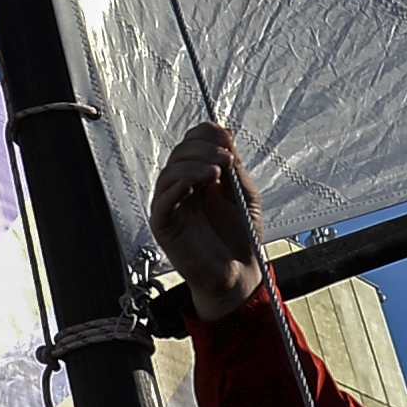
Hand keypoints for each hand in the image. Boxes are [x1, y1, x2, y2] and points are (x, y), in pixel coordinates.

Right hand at [150, 123, 268, 319]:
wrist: (240, 272)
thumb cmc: (241, 236)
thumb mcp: (244, 193)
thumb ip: (234, 168)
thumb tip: (226, 136)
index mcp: (201, 176)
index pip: (193, 143)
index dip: (206, 134)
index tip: (226, 136)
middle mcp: (183, 186)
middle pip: (180, 153)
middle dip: (203, 149)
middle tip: (225, 157)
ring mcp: (172, 205)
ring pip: (170, 173)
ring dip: (193, 166)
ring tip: (217, 172)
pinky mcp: (164, 225)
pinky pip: (162, 201)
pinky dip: (175, 187)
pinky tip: (193, 185)